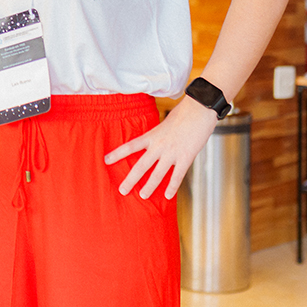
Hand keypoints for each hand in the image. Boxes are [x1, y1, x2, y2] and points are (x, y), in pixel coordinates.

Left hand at [103, 96, 218, 199]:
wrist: (200, 110)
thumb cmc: (183, 114)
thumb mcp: (164, 123)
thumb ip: (157, 135)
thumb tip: (152, 143)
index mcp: (152, 136)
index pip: (130, 146)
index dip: (117, 154)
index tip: (106, 160)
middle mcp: (159, 146)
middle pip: (141, 165)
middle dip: (131, 179)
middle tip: (122, 190)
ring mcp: (172, 153)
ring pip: (157, 174)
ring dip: (149, 186)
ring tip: (143, 196)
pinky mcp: (186, 158)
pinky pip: (177, 176)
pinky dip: (172, 187)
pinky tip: (168, 196)